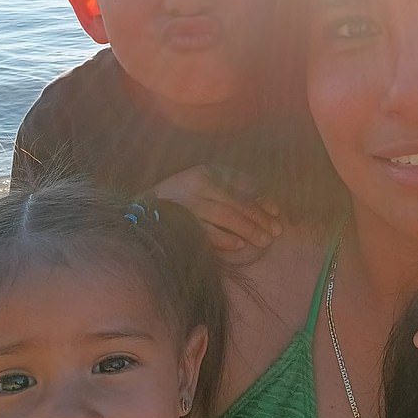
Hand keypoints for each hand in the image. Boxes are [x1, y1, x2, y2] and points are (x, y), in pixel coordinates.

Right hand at [154, 166, 281, 251]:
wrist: (141, 211)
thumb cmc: (180, 199)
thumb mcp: (202, 184)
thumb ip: (230, 188)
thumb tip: (265, 202)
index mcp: (206, 172)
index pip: (242, 185)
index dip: (262, 199)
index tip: (276, 211)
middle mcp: (198, 185)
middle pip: (238, 203)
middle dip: (260, 218)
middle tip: (276, 232)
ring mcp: (189, 204)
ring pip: (227, 217)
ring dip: (248, 230)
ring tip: (264, 241)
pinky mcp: (181, 223)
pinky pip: (208, 232)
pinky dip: (225, 239)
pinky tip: (239, 245)